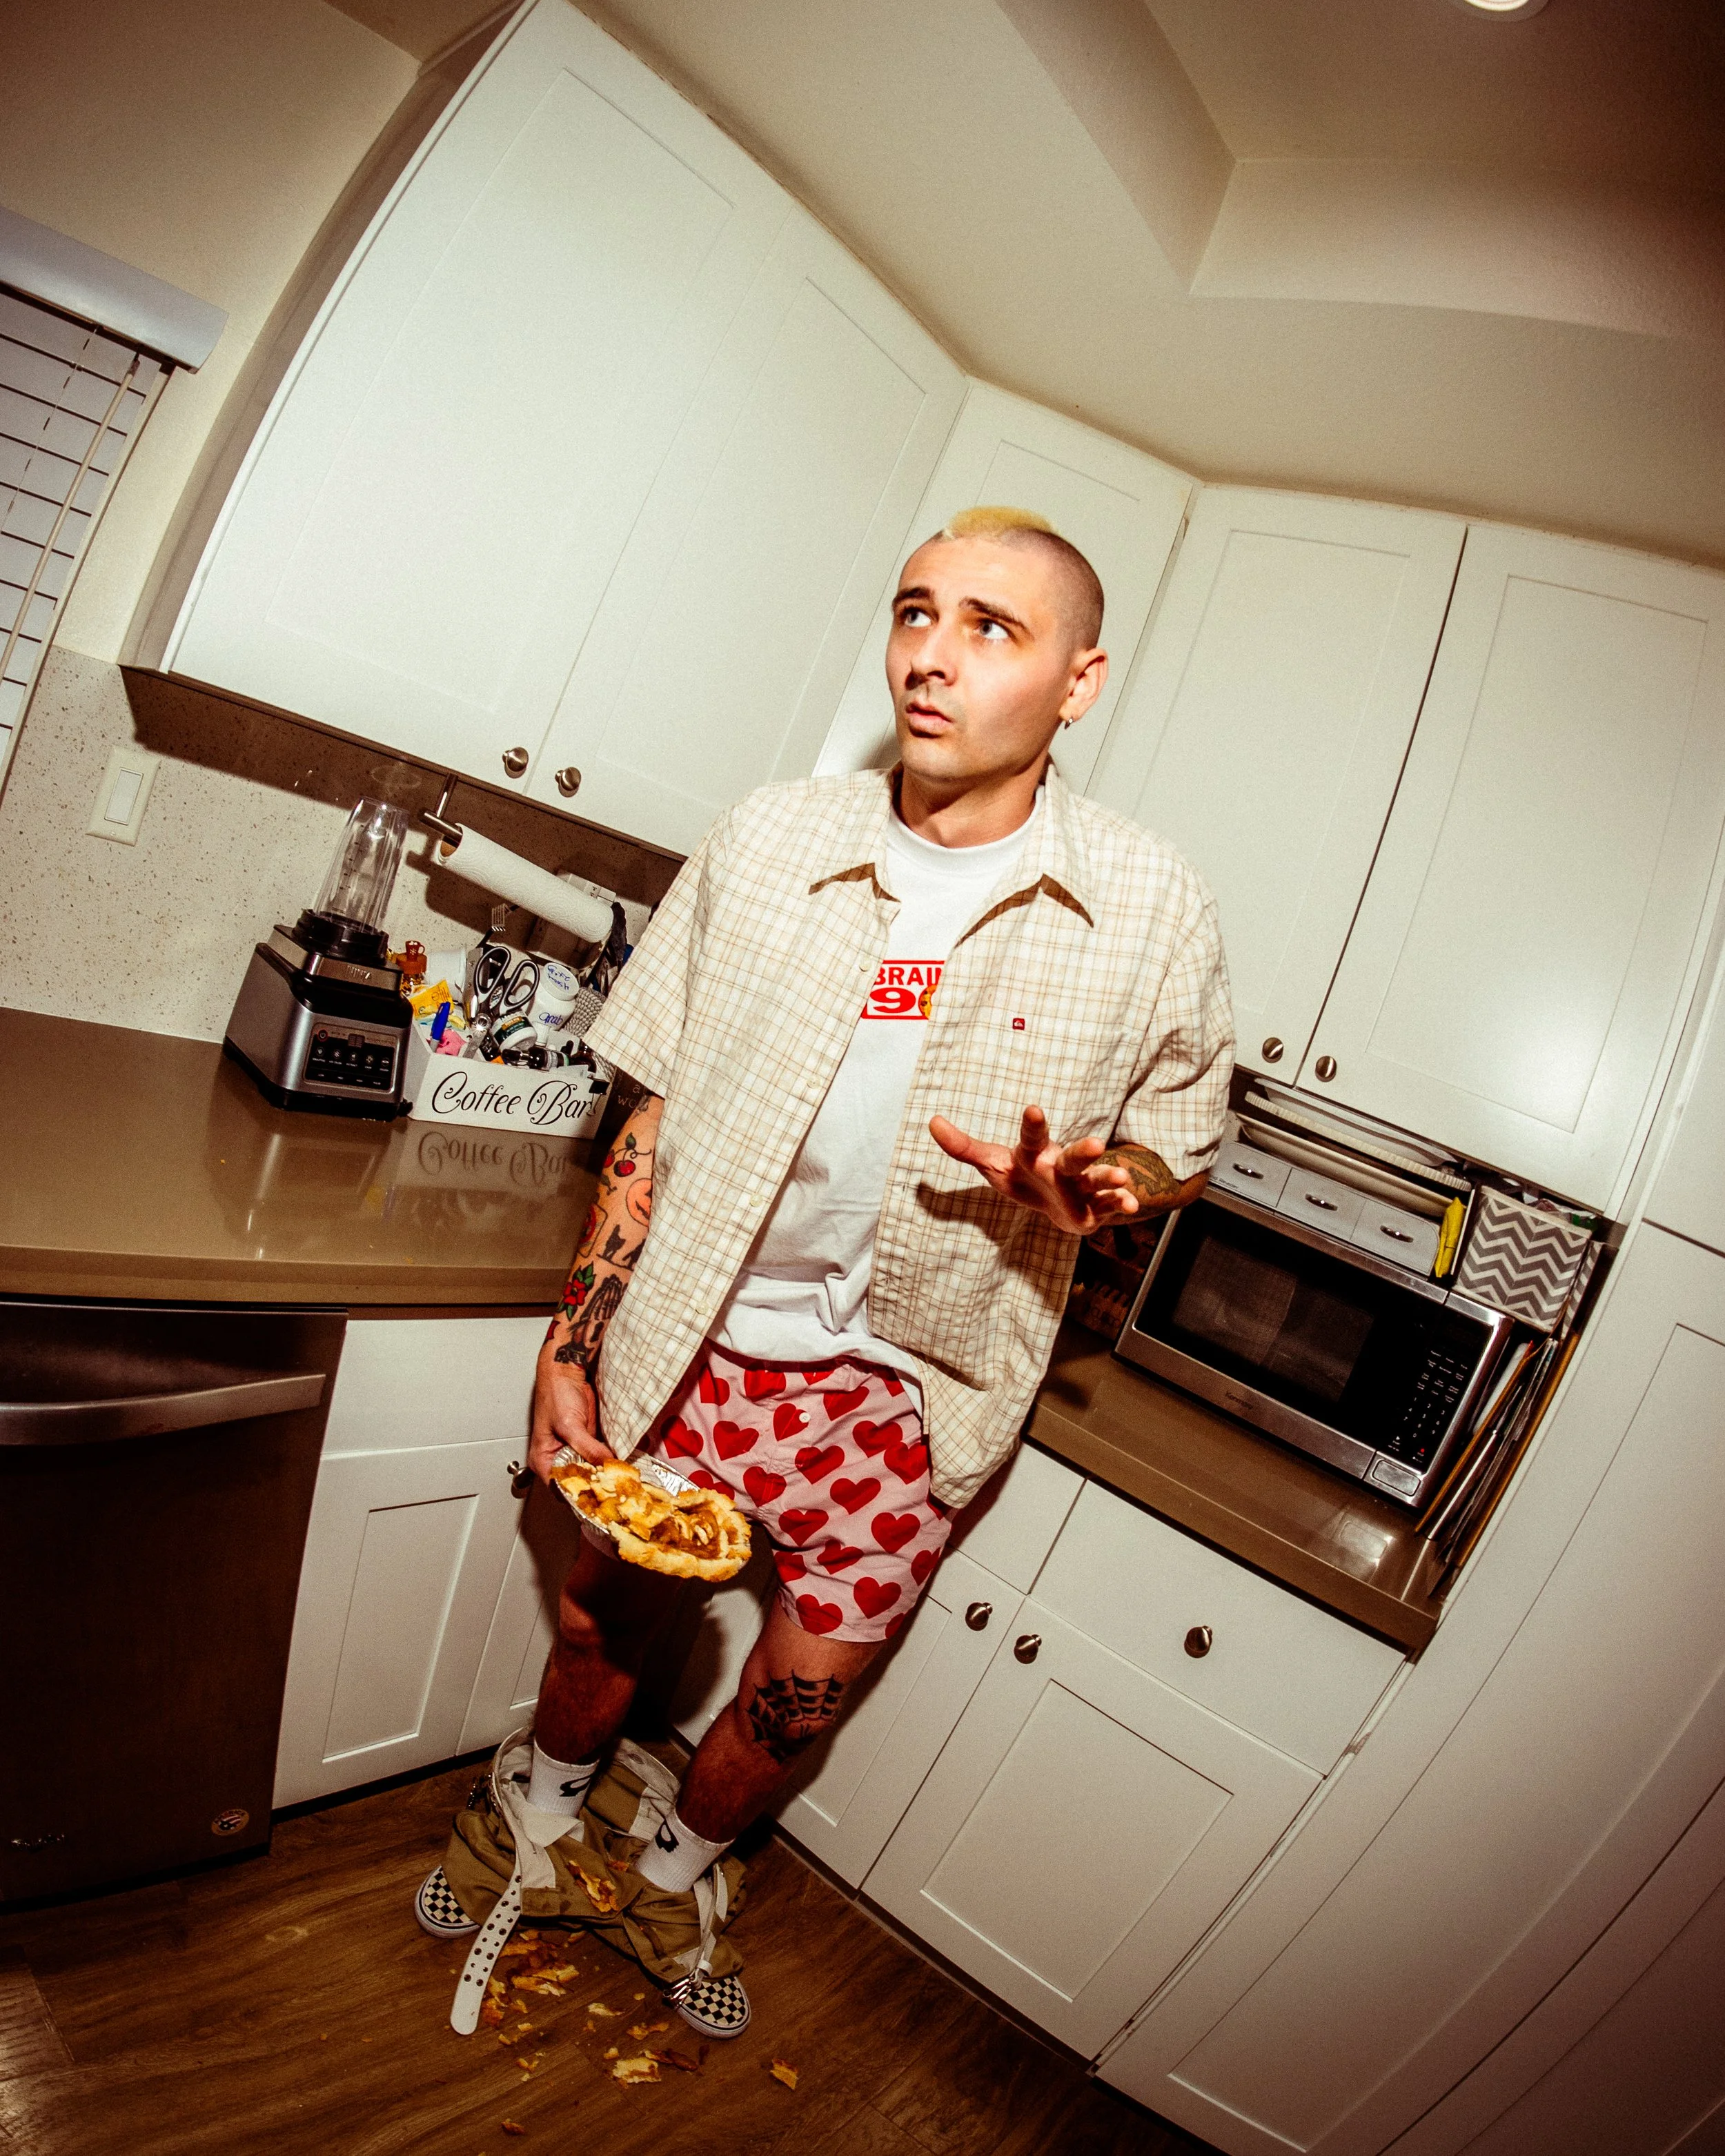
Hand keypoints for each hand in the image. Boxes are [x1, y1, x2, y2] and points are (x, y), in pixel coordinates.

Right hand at [528, 1340, 609, 1486]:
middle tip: (617, 1489)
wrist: (566, 1372)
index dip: (580, 1496)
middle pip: (579, 1483)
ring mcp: (575, 1452)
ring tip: (624, 1479)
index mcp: (544, 1461)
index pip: (561, 1489)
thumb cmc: (555, 1394)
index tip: (601, 1498)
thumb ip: (587, 1448)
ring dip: (607, 1474)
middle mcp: (559, 1460)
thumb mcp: (569, 1425)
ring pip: (592, 1471)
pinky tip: (623, 1464)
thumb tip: (606, 1465)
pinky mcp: (589, 1442)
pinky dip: (611, 1461)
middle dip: (597, 1486)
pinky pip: (600, 1457)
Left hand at [929, 1106, 1141, 1234]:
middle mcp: (1061, 1167)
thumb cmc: (1023, 1177)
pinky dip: (1120, 1204)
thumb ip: (963, 1147)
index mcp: (1035, 1154)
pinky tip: (1131, 1204)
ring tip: (1121, 1177)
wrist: (1055, 1205)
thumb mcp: (992, 1164)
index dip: (1033, 1124)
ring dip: (1109, 1177)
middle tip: (1097, 1144)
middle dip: (1084, 1151)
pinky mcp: (1093, 1209)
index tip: (1033, 1108)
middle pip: (1074, 1157)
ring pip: (1096, 1179)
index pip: (1032, 1137)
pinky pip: (1109, 1205)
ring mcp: (1080, 1187)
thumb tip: (932, 1121)